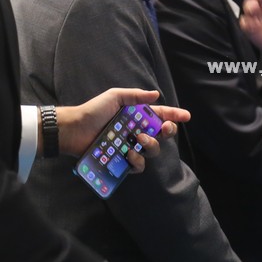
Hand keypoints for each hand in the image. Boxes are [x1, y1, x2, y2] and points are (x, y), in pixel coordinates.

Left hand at [57, 88, 190, 159]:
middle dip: (168, 132)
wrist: (74, 129)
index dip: (175, 116)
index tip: (187, 116)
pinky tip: (129, 155)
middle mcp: (136, 132)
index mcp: (136, 116)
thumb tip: (156, 95)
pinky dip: (137, 161)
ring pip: (152, 150)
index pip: (160, 115)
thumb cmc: (93, 111)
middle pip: (161, 135)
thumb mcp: (114, 97)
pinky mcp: (121, 161)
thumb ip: (135, 96)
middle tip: (165, 129)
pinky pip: (138, 166)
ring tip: (138, 139)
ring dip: (150, 145)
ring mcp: (130, 147)